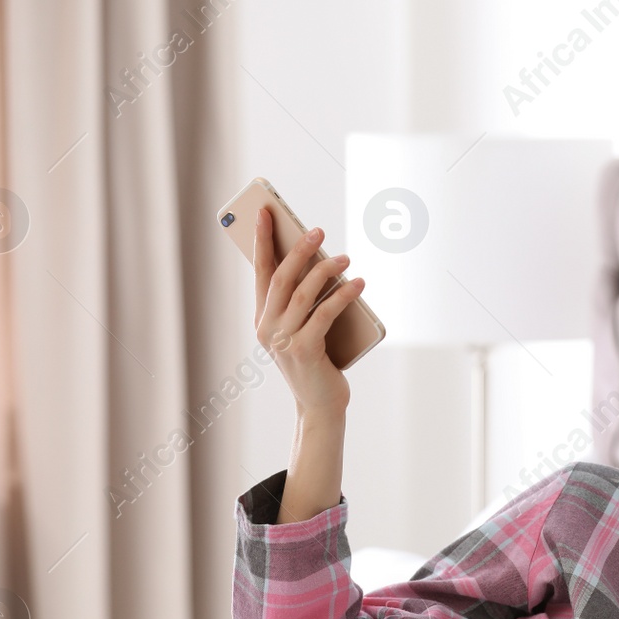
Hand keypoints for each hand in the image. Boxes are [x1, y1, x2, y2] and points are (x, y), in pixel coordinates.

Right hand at [252, 205, 364, 420]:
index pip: (260, 271)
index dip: (262, 241)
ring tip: (346, 257)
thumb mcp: (303, 330)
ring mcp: (283, 341)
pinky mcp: (304, 351)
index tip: (267, 212)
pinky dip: (343, 295)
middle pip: (282, 277)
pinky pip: (325, 313)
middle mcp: (268, 328)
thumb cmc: (316, 363)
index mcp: (263, 319)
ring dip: (326, 270)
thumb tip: (323, 261)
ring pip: (303, 293)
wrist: (320, 406)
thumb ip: (303, 302)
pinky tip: (358, 283)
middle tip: (318, 230)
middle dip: (299, 250)